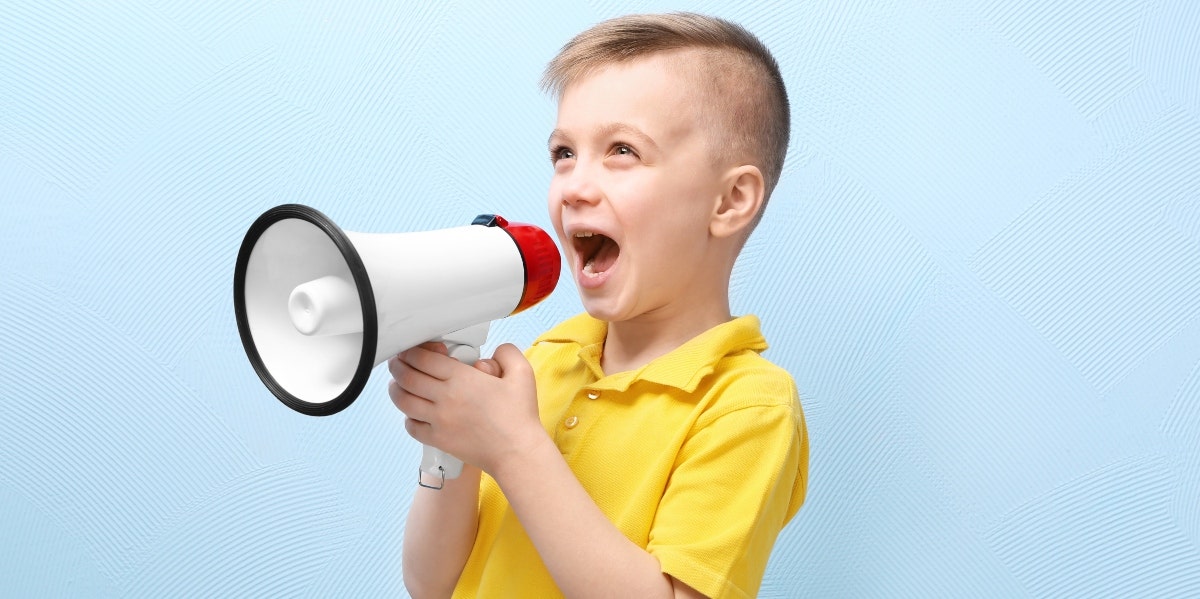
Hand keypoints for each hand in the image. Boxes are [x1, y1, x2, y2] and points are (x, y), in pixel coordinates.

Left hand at [388, 341, 542, 474]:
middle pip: (407, 376)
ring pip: (403, 400)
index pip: (423, 358)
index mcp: (462, 378)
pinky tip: (413, 412)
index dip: (412, 350)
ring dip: (396, 389)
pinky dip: (407, 416)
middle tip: (398, 362)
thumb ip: (506, 353)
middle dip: (398, 365)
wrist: (517, 452)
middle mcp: (445, 398)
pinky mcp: (437, 439)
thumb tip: (493, 353)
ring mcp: (438, 420)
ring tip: (397, 384)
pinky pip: (411, 425)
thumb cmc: (519, 415)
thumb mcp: (522, 373)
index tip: (412, 349)